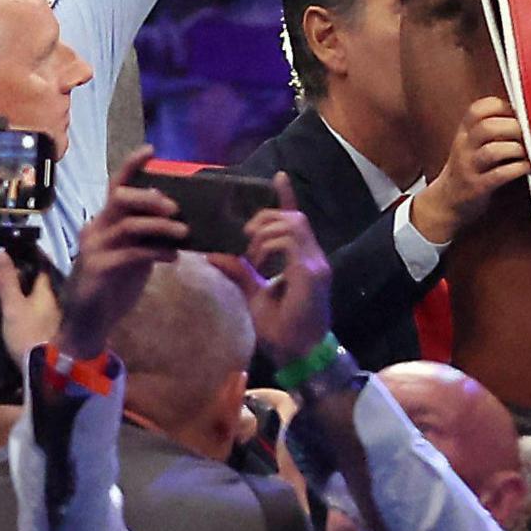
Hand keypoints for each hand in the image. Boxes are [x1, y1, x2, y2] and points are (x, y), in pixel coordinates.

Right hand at [0, 249, 58, 362]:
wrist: (48, 371)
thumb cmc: (30, 334)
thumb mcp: (13, 307)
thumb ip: (6, 281)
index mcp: (49, 290)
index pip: (42, 265)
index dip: (31, 255)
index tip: (17, 247)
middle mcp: (58, 299)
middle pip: (43, 281)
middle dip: (30, 274)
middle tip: (11, 267)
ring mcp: (58, 316)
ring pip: (43, 296)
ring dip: (31, 291)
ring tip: (13, 286)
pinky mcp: (55, 332)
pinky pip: (43, 311)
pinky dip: (33, 306)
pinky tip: (23, 310)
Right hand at [59, 147, 183, 358]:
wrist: (89, 322)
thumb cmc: (112, 286)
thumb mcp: (132, 254)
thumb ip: (146, 235)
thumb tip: (174, 215)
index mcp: (103, 221)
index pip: (115, 186)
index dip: (132, 166)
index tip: (151, 151)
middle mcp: (95, 228)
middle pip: (120, 198)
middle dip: (150, 198)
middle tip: (176, 208)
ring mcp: (94, 248)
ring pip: (129, 224)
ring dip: (161, 226)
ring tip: (184, 232)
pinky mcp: (99, 268)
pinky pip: (131, 252)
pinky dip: (156, 251)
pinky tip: (173, 258)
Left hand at [218, 174, 331, 366]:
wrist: (299, 355)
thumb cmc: (281, 329)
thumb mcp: (254, 294)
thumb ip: (240, 271)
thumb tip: (215, 253)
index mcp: (303, 259)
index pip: (296, 219)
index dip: (287, 197)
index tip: (278, 176)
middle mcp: (314, 256)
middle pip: (293, 216)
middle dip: (266, 218)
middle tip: (244, 234)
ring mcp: (315, 263)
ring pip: (292, 223)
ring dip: (266, 231)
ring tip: (250, 249)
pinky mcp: (311, 272)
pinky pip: (289, 242)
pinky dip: (269, 245)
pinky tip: (257, 258)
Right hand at [412, 97, 528, 245]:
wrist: (446, 202)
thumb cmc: (468, 169)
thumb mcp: (470, 144)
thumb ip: (490, 128)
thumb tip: (524, 114)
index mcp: (464, 133)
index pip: (478, 109)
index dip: (501, 107)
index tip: (517, 113)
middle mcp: (464, 147)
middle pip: (487, 127)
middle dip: (514, 127)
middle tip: (529, 134)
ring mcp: (469, 168)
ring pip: (492, 151)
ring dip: (516, 149)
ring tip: (528, 152)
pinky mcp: (477, 188)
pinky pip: (499, 176)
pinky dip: (517, 169)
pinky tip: (527, 167)